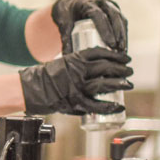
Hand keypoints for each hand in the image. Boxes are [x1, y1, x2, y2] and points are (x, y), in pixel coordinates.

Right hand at [19, 47, 133, 115]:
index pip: (100, 53)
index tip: (125, 57)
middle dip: (121, 68)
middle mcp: (77, 71)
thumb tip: (99, 69)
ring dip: (119, 84)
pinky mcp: (74, 101)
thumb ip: (79, 66)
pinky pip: (95, 105)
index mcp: (74, 59)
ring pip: (103, 84)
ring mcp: (76, 87)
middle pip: (105, 67)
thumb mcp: (63, 63)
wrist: (30, 89)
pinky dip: (109, 106)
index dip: (115, 55)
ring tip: (129, 84)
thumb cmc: (45, 77)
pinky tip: (118, 106)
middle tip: (129, 70)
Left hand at [50, 0, 127, 52]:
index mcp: (87, 3)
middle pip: (114, 16)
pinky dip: (123, 33)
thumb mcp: (63, 23)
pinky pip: (122, 21)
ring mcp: (109, 5)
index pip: (98, 15)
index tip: (110, 44)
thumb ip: (65, 38)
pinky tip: (123, 46)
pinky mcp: (114, 10)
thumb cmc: (66, 13)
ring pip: (120, 19)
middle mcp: (101, 2)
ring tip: (123, 51)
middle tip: (119, 49)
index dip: (106, 29)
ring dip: (123, 34)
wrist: (70, 4)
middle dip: (118, 34)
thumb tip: (67, 57)